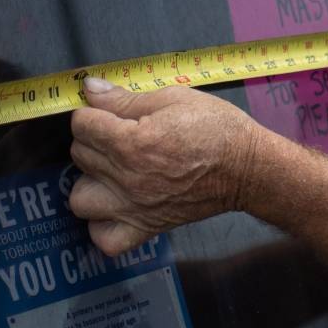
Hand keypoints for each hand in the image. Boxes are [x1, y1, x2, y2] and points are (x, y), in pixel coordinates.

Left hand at [68, 78, 262, 254]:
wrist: (248, 168)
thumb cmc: (217, 129)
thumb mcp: (174, 98)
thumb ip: (126, 98)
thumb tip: (90, 88)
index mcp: (132, 142)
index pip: (82, 124)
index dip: (93, 112)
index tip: (109, 112)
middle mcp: (128, 178)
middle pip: (80, 155)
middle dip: (95, 139)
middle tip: (119, 133)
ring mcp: (134, 207)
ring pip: (79, 198)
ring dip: (91, 181)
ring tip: (112, 170)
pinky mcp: (146, 227)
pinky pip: (104, 238)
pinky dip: (101, 225)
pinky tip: (114, 205)